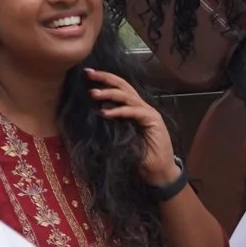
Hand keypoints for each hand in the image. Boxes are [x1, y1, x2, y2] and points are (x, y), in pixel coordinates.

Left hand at [85, 69, 177, 184]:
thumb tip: (92, 114)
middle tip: (89, 73)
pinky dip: (119, 110)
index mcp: (133, 110)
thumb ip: (111, 125)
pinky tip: (105, 112)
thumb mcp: (119, 138)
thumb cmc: (139, 158)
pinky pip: (134, 111)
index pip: (119, 89)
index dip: (104, 81)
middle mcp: (141, 108)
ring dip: (109, 93)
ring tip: (93, 93)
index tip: (87, 76)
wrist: (158, 173)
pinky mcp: (153, 120)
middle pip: (123, 86)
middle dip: (105, 78)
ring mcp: (148, 113)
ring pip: (127, 96)